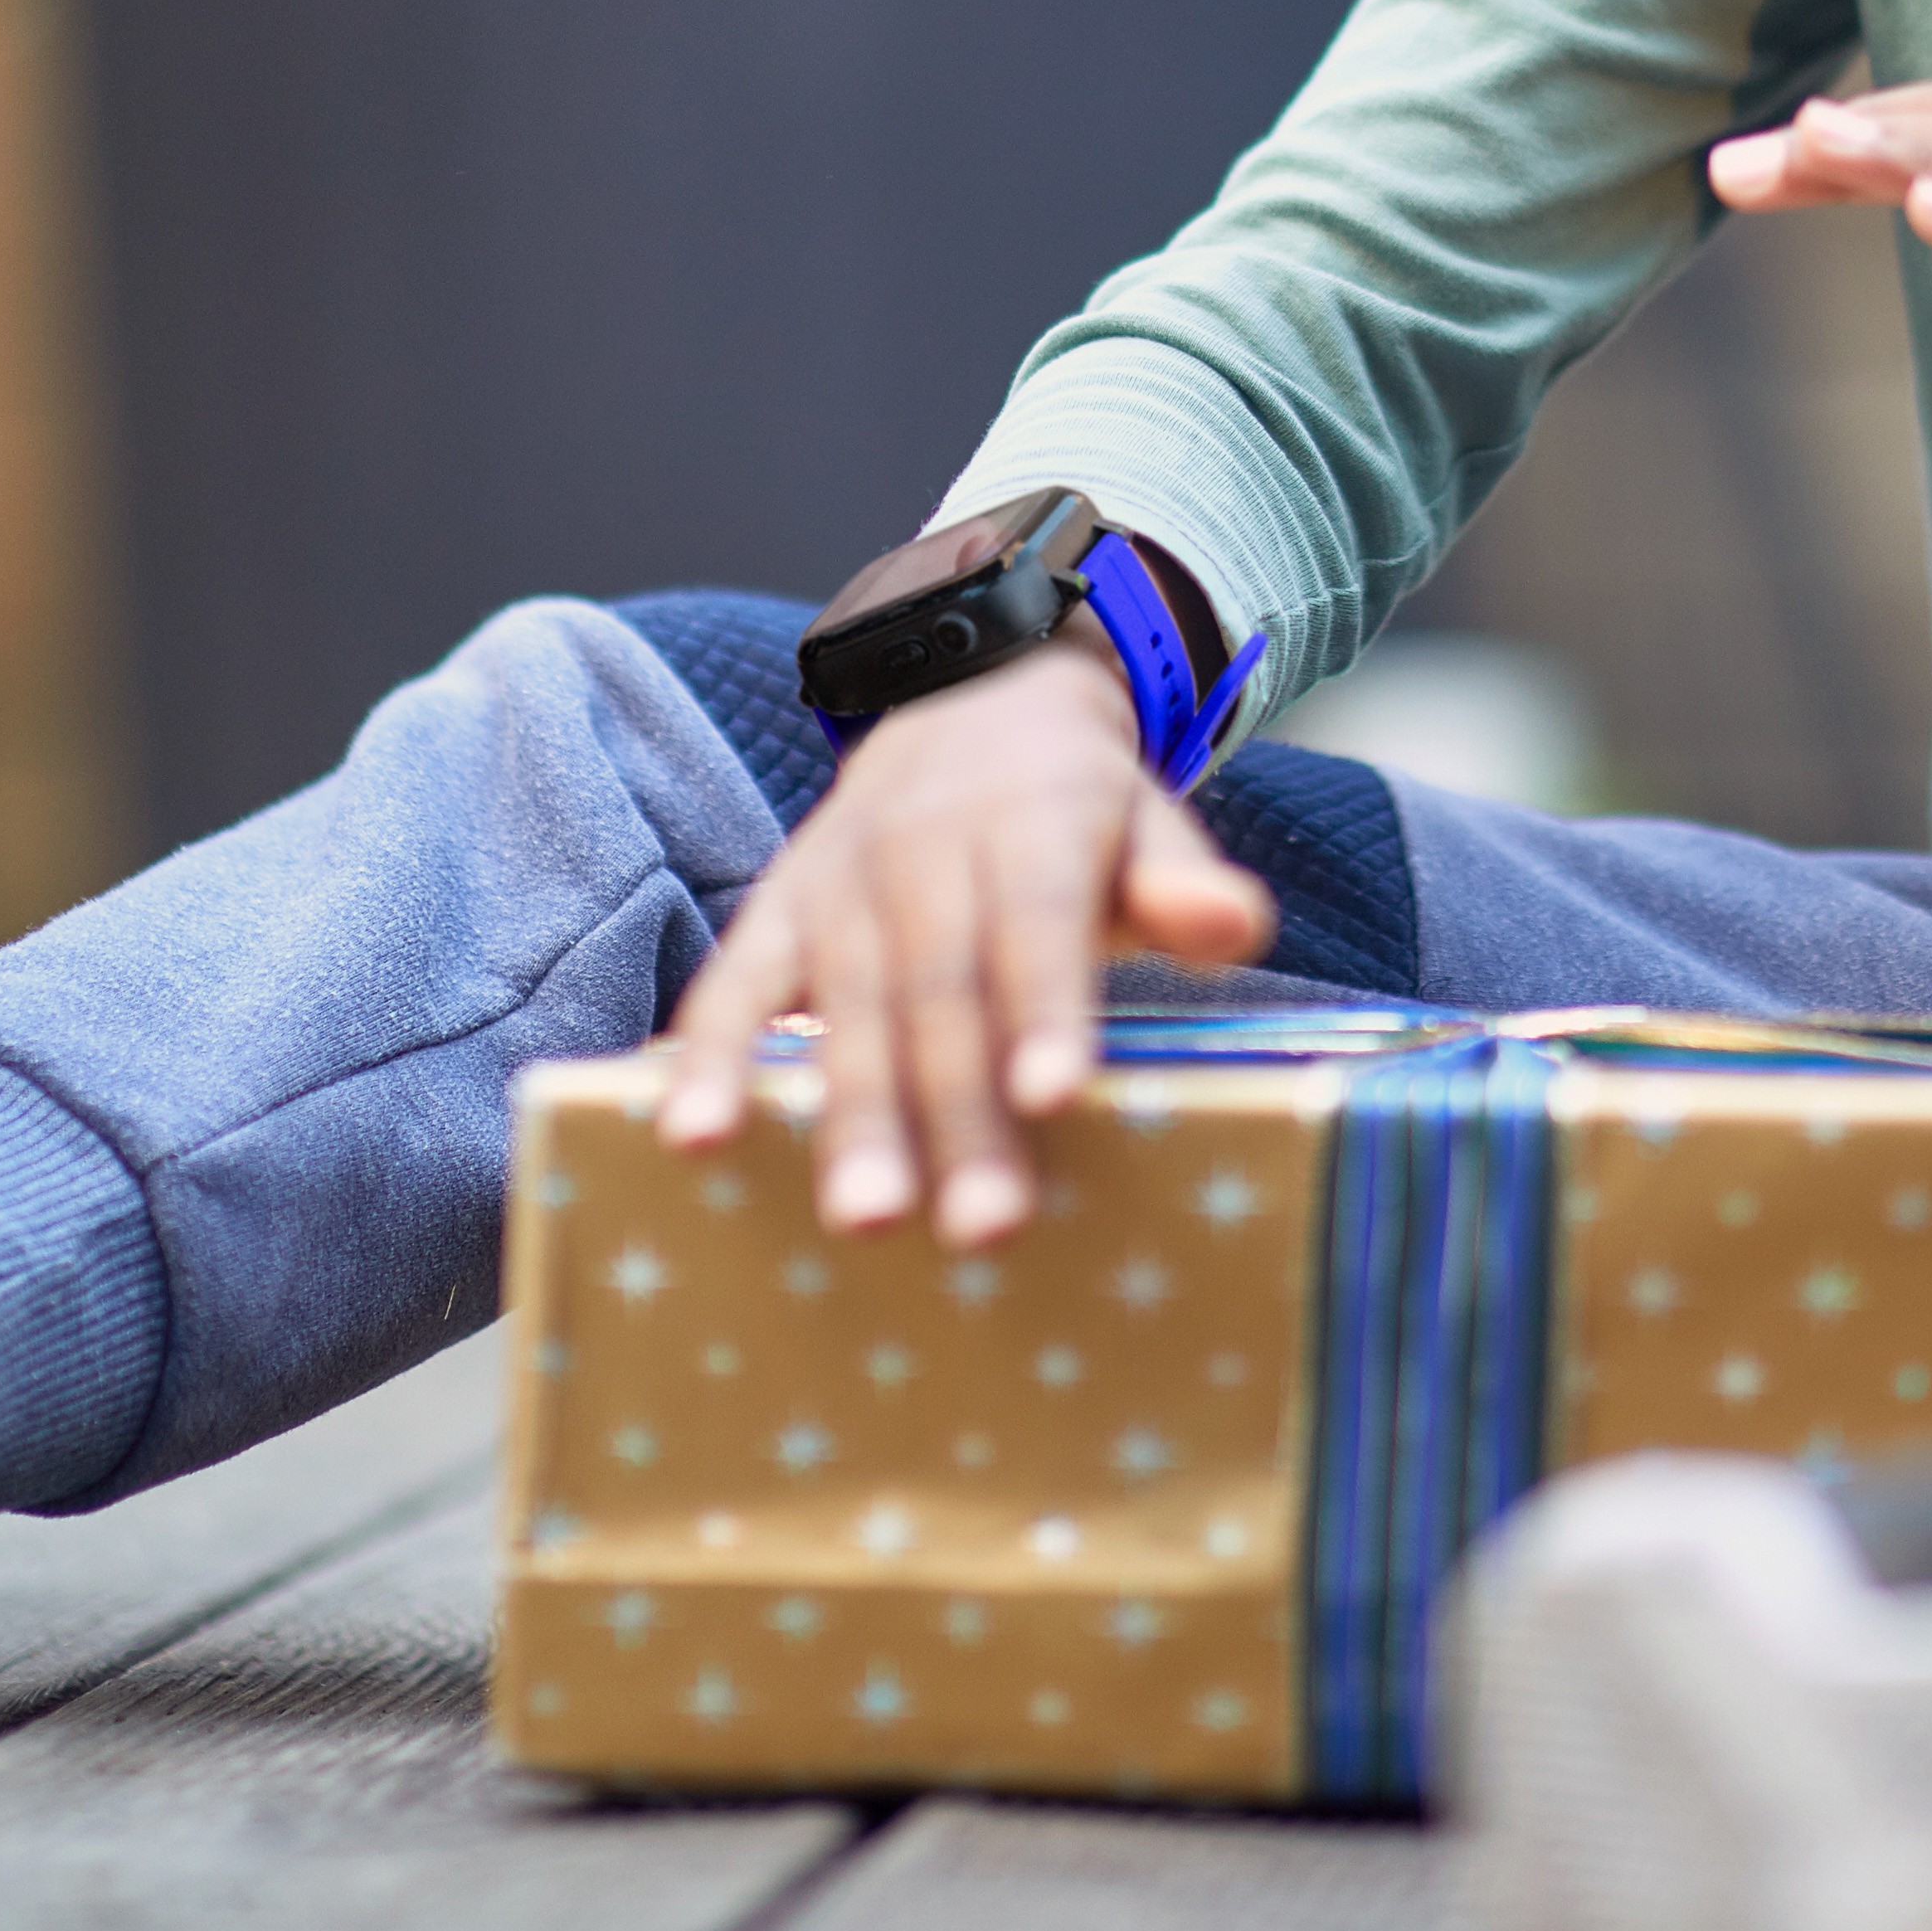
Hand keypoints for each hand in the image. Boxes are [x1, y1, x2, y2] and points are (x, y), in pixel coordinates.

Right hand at [654, 637, 1273, 1247]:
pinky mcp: (776, 910)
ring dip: (852, 1116)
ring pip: (847, 1005)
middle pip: (941, 987)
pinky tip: (693, 1137)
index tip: (1053, 1095)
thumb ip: (1186, 884)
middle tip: (981, 1226)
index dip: (1043, 1004)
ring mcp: (839, 880)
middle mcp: (925, 846)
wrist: (964, 704)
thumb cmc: (1076, 814)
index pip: (1036, 917)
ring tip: (866, 1217)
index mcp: (1033, 818)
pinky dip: (710, 1059)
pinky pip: (734, 984)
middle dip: (958, 1111)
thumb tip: (1237, 923)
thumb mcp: (1148, 825)